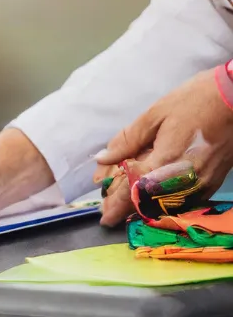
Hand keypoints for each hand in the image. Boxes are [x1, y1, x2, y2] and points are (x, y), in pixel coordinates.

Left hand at [94, 68, 232, 225]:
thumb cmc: (196, 100)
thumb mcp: (155, 114)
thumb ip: (128, 140)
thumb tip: (104, 158)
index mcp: (166, 160)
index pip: (133, 190)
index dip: (116, 204)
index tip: (105, 217)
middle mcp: (184, 178)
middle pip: (148, 203)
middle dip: (126, 207)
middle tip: (109, 208)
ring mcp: (201, 184)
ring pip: (166, 204)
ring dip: (143, 205)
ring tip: (125, 201)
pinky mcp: (212, 183)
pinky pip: (184, 200)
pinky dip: (164, 200)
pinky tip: (152, 194)